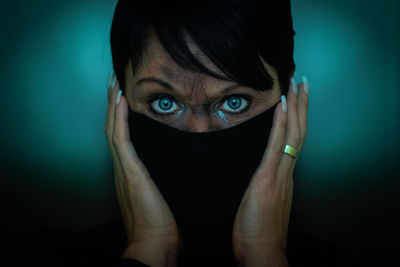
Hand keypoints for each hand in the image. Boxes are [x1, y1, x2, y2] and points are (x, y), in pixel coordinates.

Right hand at [104, 74, 180, 265]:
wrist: (154, 244)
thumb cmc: (160, 224)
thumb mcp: (161, 197)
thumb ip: (161, 183)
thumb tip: (177, 172)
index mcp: (130, 172)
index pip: (121, 137)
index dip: (120, 116)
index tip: (124, 98)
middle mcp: (122, 167)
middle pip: (113, 128)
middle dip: (114, 104)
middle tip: (114, 82)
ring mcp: (123, 168)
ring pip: (113, 128)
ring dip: (114, 105)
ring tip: (114, 83)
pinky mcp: (130, 170)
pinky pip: (121, 138)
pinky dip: (120, 118)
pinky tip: (121, 100)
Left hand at [232, 77, 308, 265]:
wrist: (262, 254)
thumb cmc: (259, 234)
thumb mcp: (263, 206)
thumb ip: (266, 189)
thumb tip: (263, 181)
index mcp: (284, 178)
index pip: (293, 142)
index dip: (296, 120)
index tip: (295, 100)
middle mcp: (286, 173)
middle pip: (298, 133)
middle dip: (301, 107)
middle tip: (302, 83)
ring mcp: (279, 175)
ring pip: (292, 135)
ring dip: (295, 108)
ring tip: (296, 85)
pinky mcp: (268, 179)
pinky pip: (276, 146)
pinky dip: (280, 125)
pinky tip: (281, 106)